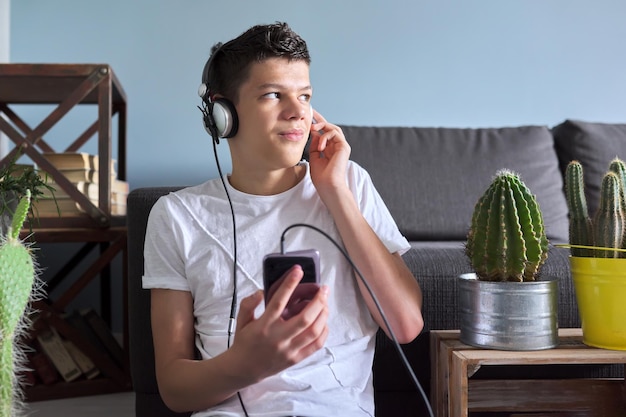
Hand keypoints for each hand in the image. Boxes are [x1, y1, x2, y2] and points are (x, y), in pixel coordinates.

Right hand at [231, 265, 329, 381]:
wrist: (243, 369)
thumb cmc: (244, 342)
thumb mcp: (241, 320)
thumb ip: (248, 304)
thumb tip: (260, 292)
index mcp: (264, 326)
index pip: (279, 301)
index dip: (290, 284)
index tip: (298, 270)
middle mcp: (278, 338)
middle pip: (304, 318)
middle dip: (318, 300)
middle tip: (324, 289)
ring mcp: (289, 350)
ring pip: (313, 331)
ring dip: (323, 314)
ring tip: (325, 303)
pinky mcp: (296, 358)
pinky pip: (316, 345)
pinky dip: (323, 331)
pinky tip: (323, 321)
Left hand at [308, 109, 350, 196]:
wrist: (328, 186)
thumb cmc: (321, 177)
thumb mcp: (314, 157)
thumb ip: (314, 145)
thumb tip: (314, 133)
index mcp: (329, 149)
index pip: (323, 133)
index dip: (316, 124)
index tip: (307, 117)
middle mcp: (336, 147)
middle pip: (330, 127)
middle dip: (320, 119)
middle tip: (311, 112)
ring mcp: (341, 146)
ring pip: (333, 128)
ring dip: (322, 126)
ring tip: (313, 128)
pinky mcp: (344, 147)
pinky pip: (335, 134)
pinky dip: (325, 137)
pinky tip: (320, 146)